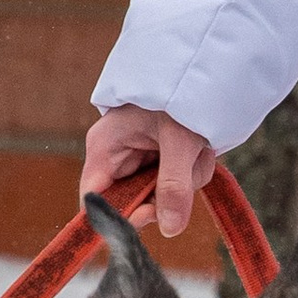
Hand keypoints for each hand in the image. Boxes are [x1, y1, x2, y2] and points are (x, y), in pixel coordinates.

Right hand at [81, 105, 216, 242]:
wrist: (204, 67)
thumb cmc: (181, 92)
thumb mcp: (181, 140)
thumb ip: (174, 185)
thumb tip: (169, 229)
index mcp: (104, 147)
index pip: (93, 199)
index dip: (117, 216)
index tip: (148, 216)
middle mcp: (116, 156)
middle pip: (132, 202)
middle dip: (166, 192)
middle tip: (188, 168)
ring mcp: (138, 159)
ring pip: (159, 195)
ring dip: (186, 179)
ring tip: (199, 149)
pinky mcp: (158, 160)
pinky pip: (173, 183)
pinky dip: (192, 171)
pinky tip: (200, 149)